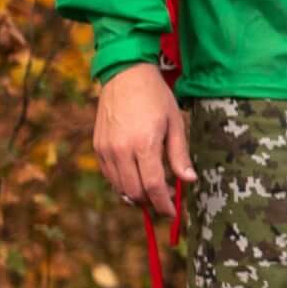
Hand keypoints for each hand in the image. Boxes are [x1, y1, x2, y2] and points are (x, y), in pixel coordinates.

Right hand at [93, 62, 191, 219]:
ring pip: (119, 187)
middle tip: (165, 200)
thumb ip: (179, 155)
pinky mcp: (98, 147)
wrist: (125, 74)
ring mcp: (106, 149)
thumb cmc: (156, 97)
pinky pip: (109, 176)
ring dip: (136, 196)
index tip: (173, 213)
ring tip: (152, 190)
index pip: (153, 187)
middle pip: (134, 192)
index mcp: (144, 144)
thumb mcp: (175, 123)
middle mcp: (121, 150)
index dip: (164, 205)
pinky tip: (136, 177)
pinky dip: (122, 184)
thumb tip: (188, 181)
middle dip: (151, 203)